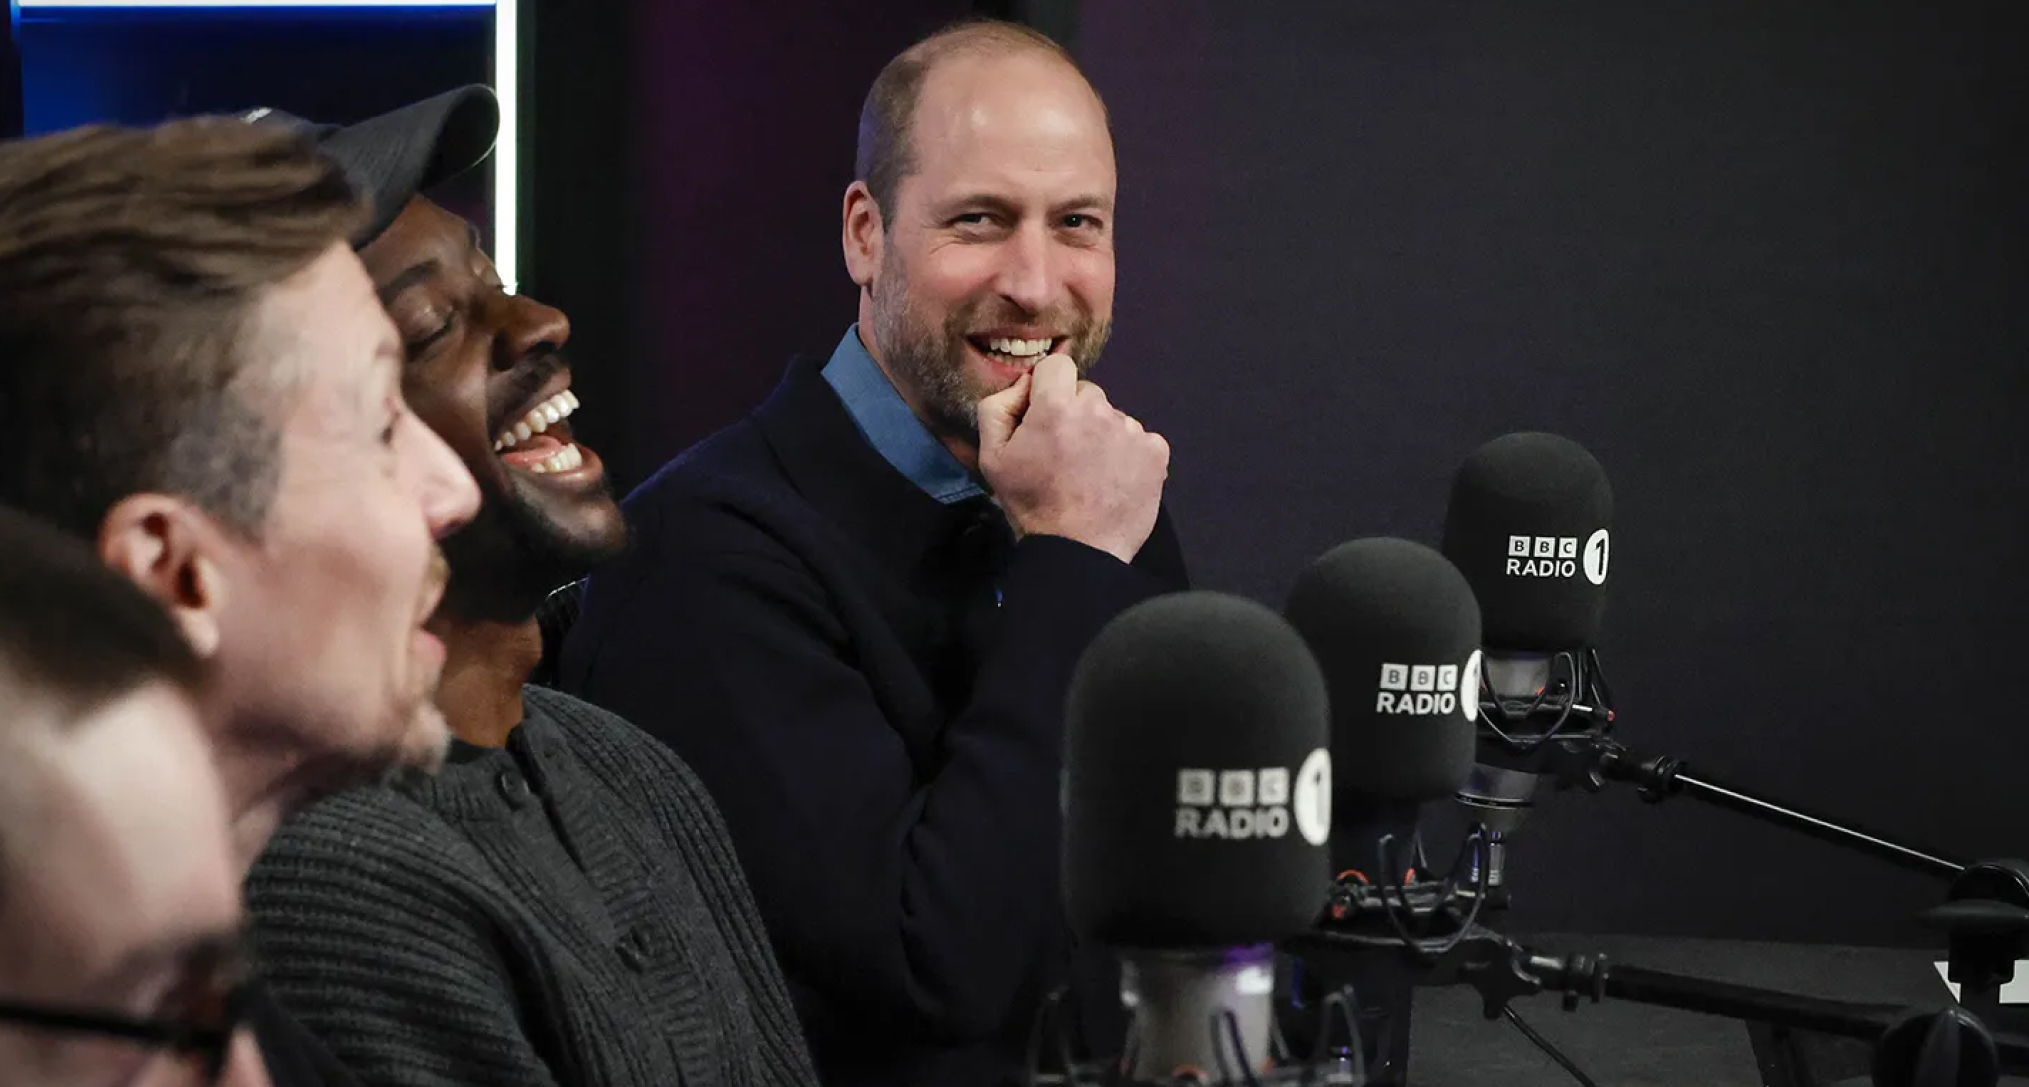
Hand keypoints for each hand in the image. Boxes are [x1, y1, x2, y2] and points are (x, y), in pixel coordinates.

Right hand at [977, 354, 1169, 563]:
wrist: (1078, 551)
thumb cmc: (1031, 504)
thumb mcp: (991, 457)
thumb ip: (998, 407)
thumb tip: (1024, 384)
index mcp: (1057, 406)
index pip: (1057, 365)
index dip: (1048, 388)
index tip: (1045, 415)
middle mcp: (1099, 410)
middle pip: (1087, 393)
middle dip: (1075, 414)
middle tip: (1066, 454)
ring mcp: (1132, 430)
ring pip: (1113, 418)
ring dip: (1102, 436)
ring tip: (1090, 473)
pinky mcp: (1156, 452)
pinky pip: (1139, 439)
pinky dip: (1128, 455)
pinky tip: (1114, 480)